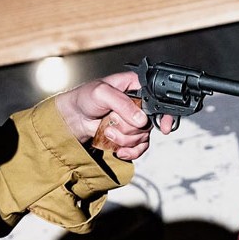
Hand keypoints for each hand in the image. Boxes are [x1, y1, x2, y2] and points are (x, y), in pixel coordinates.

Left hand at [53, 72, 173, 160]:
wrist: (74, 118)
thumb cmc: (85, 98)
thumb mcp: (102, 92)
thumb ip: (122, 103)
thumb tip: (140, 119)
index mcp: (136, 87)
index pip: (159, 99)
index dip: (164, 113)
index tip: (164, 125)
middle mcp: (139, 105)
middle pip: (149, 123)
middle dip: (129, 127)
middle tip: (112, 121)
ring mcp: (135, 122)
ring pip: (143, 138)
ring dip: (123, 139)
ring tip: (107, 131)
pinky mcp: (130, 137)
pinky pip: (139, 149)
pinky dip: (129, 152)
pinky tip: (118, 150)